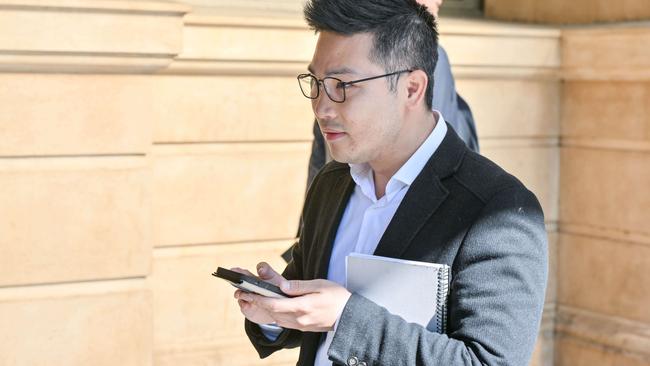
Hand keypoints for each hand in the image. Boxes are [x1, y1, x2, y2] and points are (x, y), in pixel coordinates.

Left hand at [235, 264, 351, 331]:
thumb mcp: (320, 285)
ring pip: (277, 318)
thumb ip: (300, 286)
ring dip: (265, 309)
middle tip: (245, 294)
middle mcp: (299, 319)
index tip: (248, 293)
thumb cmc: (337, 298)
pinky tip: (273, 307)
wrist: (349, 316)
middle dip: (257, 303)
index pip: (275, 304)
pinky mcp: (303, 327)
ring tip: (255, 299)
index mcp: (302, 307)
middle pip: (272, 312)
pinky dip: (275, 314)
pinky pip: (284, 321)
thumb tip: (283, 286)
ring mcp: (301, 325)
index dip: (259, 299)